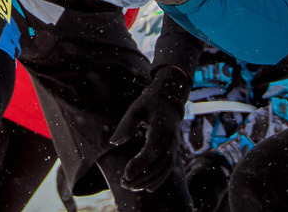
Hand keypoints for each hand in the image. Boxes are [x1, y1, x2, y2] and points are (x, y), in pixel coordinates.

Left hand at [109, 65, 190, 191]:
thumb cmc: (149, 103)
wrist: (169, 99)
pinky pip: (168, 169)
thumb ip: (125, 126)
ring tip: (132, 187)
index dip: (139, 165)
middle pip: (157, 165)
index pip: (151, 152)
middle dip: (140, 177)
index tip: (126, 173)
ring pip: (164, 170)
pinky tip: (147, 187)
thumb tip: (113, 143)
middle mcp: (170, 141)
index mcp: (160, 129)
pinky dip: (159, 180)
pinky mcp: (173, 150)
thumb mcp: (136, 109)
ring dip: (148, 181)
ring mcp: (174, 146)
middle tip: (124, 184)